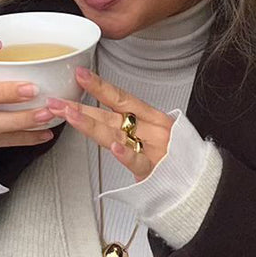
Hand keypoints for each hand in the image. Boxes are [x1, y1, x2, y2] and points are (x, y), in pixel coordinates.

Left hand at [46, 67, 171, 181]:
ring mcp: (152, 148)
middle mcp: (150, 129)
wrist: (198, 181)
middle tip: (56, 101)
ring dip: (92, 125)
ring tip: (71, 115)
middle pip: (110, 116)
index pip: (120, 98)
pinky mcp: (155, 172)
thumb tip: (103, 119)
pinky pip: (139, 162)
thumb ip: (132, 128)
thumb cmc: (177, 159)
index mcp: (151, 118)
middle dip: (80, 108)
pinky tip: (116, 147)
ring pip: (117, 135)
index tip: (79, 75)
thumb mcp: (155, 137)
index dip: (99, 86)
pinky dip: (127, 155)